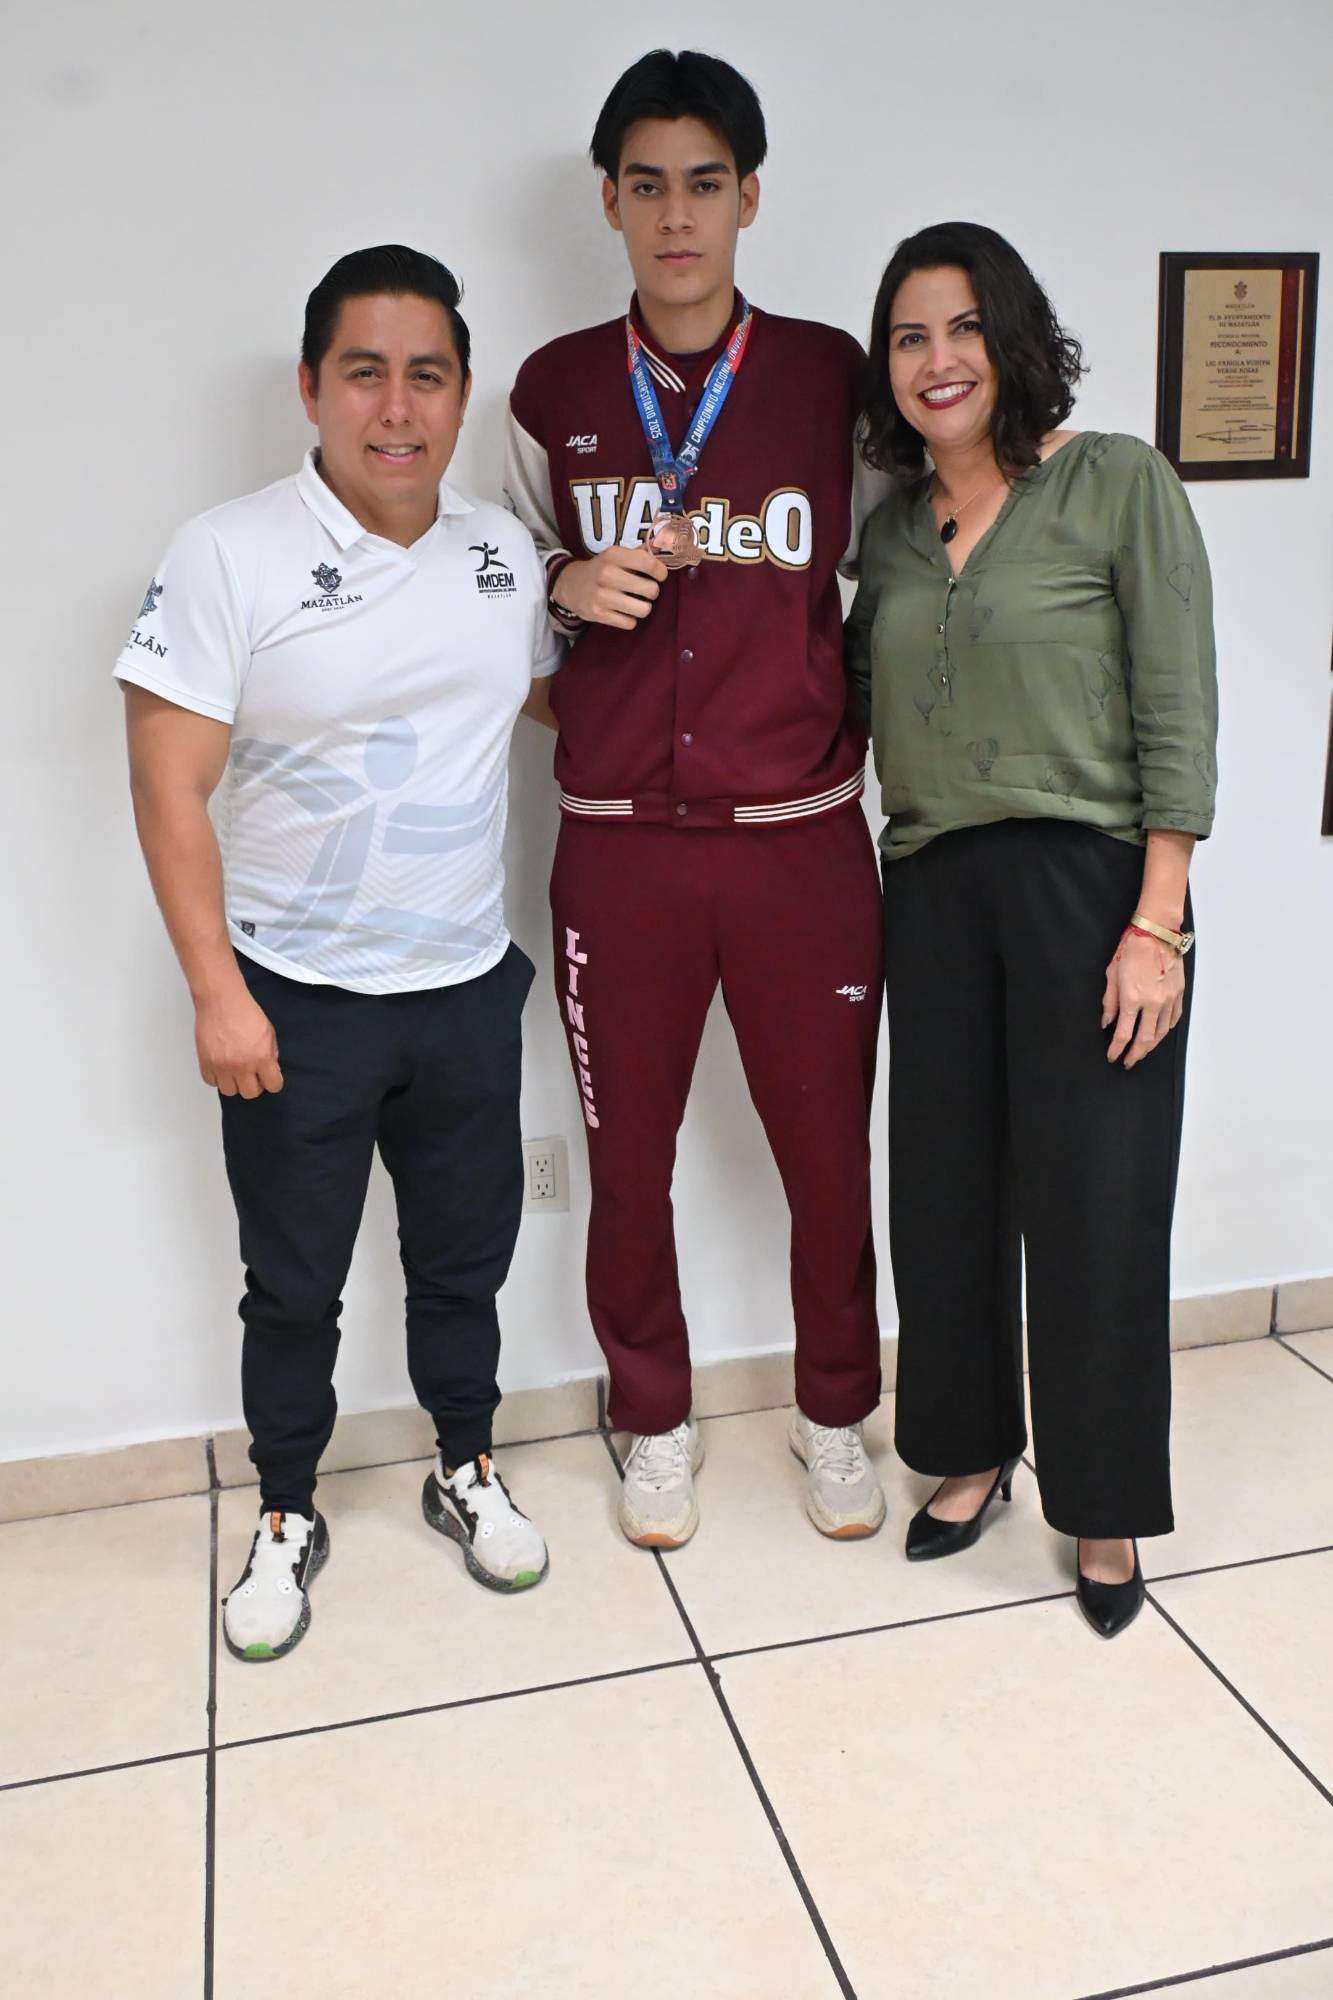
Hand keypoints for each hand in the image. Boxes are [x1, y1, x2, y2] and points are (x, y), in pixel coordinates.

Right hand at [196, 988, 282, 1096]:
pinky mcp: (206, 1062)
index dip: (273, 1082)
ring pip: (229, 1092)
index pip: (273, 1086)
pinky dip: (217, 1078)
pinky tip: (221, 1067)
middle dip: (254, 1085)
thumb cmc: (245, 1012)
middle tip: (252, 1075)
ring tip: (234, 1071)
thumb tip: (271, 1069)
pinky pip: (212, 1082)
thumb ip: (271, 1053)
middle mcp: (242, 1065)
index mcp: (262, 1057)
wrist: (221, 1001)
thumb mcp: (268, 1032)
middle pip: (250, 1094)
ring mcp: (222, 1066)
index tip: (269, 1078)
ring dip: (234, 1083)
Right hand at [552, 546, 667, 629]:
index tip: (659, 576)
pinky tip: (623, 612)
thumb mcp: (615, 556)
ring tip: (636, 603)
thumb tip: (661, 553)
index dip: (660, 572)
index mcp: (613, 556)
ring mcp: (602, 596)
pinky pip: (630, 623)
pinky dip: (630, 619)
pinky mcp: (599, 614)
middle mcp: (608, 574)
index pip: (649, 564)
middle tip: (645, 591)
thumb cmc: (601, 569)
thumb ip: (638, 554)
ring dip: (643, 608)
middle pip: (651, 590)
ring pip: (643, 610)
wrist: (570, 585)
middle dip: (652, 592)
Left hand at [1102, 932, 1184, 1068]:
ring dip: (1151, 1046)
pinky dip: (1165, 1030)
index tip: (1113, 1057)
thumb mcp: (1112, 975)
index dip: (1117, 1049)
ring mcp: (1168, 999)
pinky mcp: (1179, 994)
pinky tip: (1159, 1034)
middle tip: (1129, 1062)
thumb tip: (1107, 1023)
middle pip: (1145, 1040)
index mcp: (1132, 999)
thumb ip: (1109, 1002)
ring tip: (1142, 1051)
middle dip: (1136, 1054)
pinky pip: (1173, 1019)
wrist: (1156, 933)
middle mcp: (1152, 1003)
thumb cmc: (1131, 950)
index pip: (1123, 1034)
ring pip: (1161, 1033)